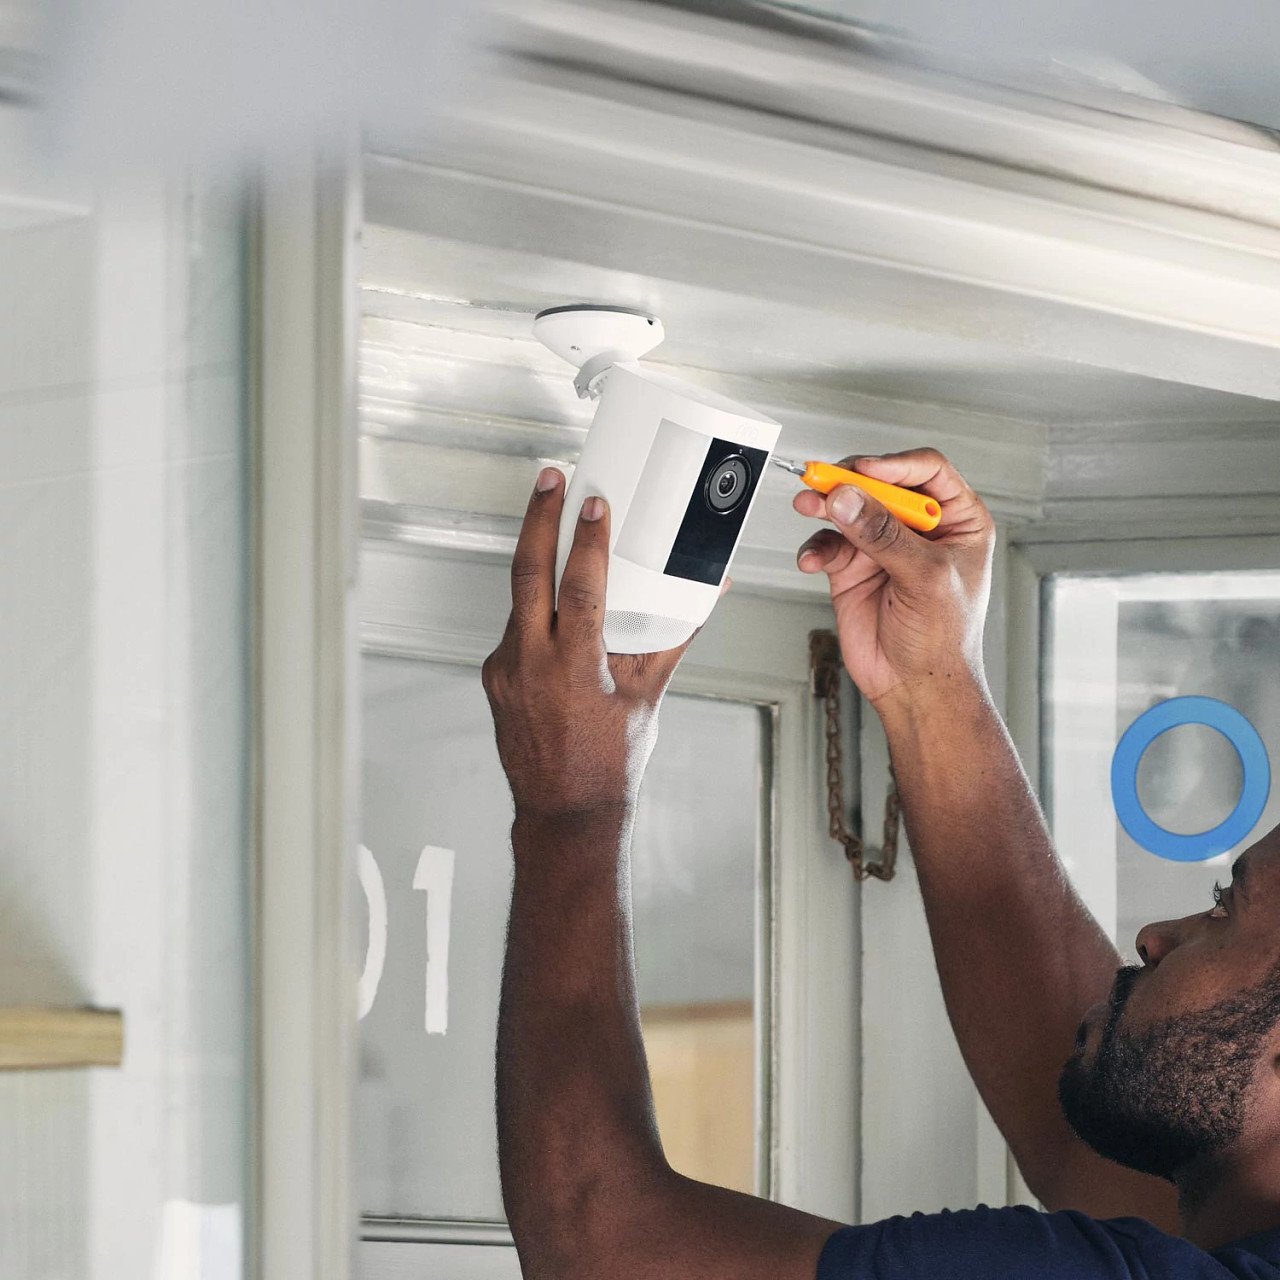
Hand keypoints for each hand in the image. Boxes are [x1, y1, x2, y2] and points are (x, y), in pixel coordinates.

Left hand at [482, 467, 695, 822]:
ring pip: (519, 598)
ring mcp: (505, 671)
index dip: (587, 540)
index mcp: (573, 669)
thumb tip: (704, 599)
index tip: (594, 502)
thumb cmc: (609, 764)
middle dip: (537, 518)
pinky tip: (553, 599)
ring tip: (552, 524)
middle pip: (527, 573)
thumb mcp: (647, 697)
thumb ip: (672, 641)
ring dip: (536, 559)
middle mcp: (529, 665)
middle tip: (549, 481)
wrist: (565, 813)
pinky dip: (535, 607)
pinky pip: (515, 628)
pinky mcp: (495, 678)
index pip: (579, 588)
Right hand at [793, 448, 994, 708]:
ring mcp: (884, 547)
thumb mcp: (925, 578)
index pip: (927, 471)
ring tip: (808, 507)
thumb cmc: (945, 640)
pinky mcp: (853, 568)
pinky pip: (829, 544)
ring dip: (825, 508)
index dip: (895, 465)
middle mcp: (919, 528)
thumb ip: (884, 536)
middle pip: (880, 485)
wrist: (916, 687)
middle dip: (850, 483)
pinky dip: (816, 548)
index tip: (865, 470)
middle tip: (824, 482)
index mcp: (957, 520)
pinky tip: (812, 560)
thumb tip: (849, 499)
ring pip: (849, 510)